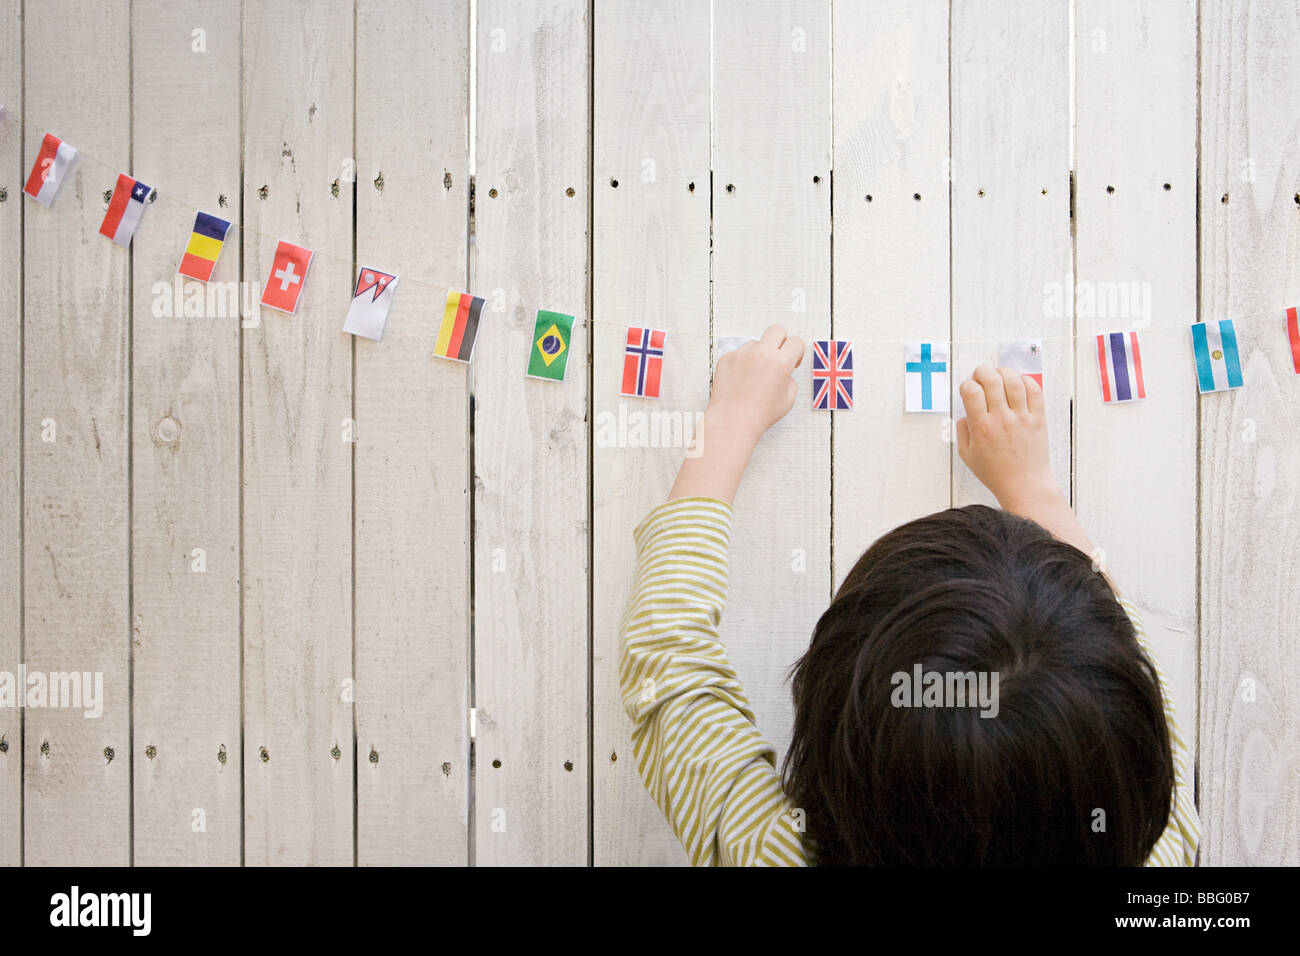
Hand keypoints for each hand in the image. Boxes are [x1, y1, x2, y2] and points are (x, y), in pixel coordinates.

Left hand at [707, 324, 804, 441]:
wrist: (732, 421)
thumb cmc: (759, 414)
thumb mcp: (788, 399)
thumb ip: (789, 378)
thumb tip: (784, 371)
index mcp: (780, 362)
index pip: (796, 341)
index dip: (796, 352)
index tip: (792, 360)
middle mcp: (761, 353)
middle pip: (777, 330)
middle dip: (780, 341)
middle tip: (777, 357)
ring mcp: (741, 354)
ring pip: (755, 343)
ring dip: (758, 355)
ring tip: (754, 377)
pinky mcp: (726, 358)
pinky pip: (738, 354)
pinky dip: (741, 364)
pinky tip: (741, 381)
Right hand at [956, 365, 1115, 588]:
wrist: (1024, 484)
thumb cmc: (996, 473)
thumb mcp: (967, 456)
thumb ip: (962, 432)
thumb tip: (964, 415)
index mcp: (982, 428)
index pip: (971, 391)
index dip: (966, 385)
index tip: (967, 389)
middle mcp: (1001, 419)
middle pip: (991, 380)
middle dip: (982, 371)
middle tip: (981, 375)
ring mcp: (1021, 418)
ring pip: (1013, 381)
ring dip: (1003, 372)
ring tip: (999, 375)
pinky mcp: (1038, 419)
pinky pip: (1035, 391)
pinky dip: (1026, 381)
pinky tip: (1019, 383)